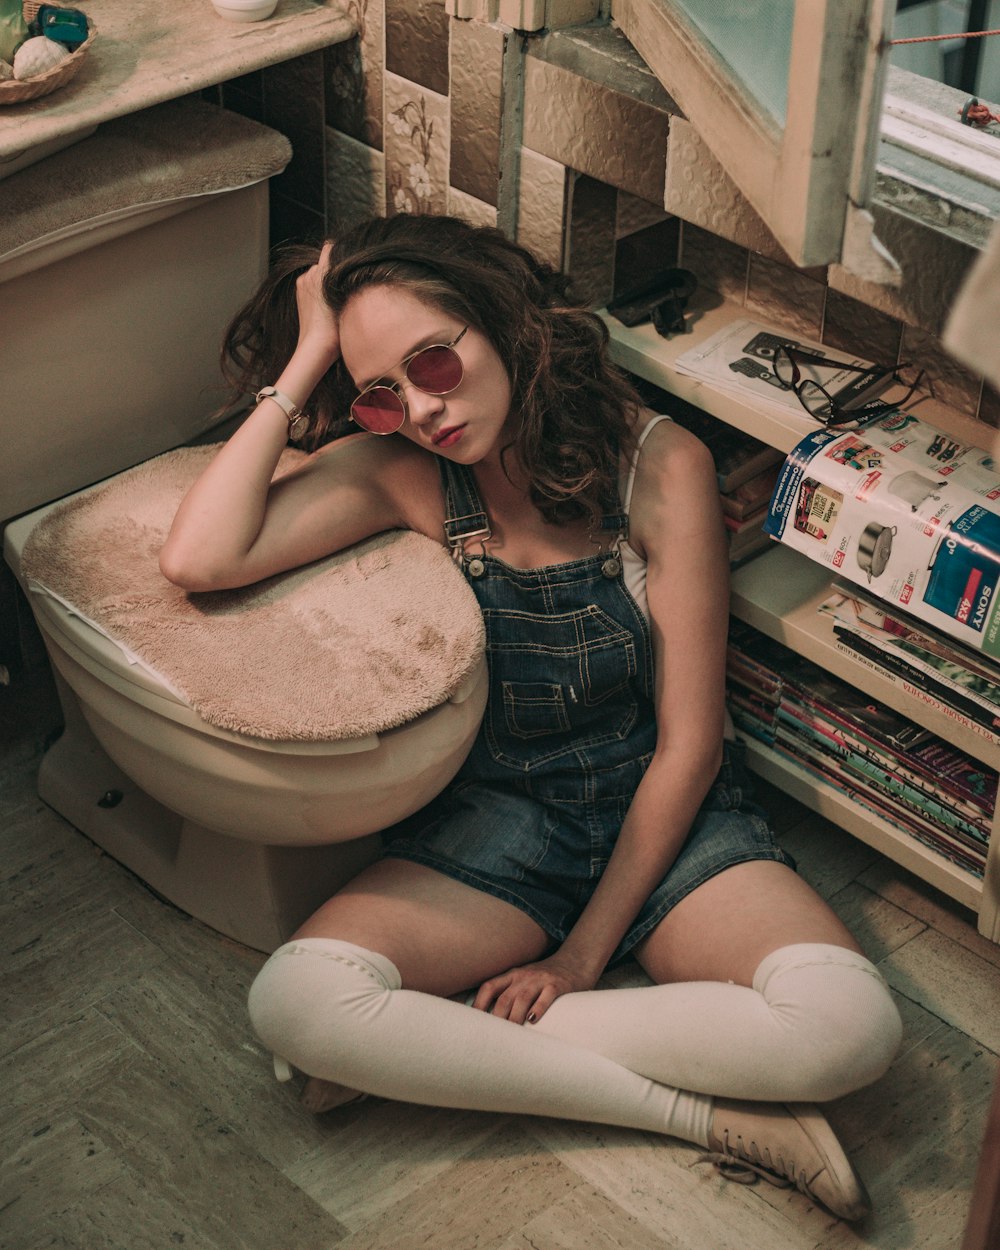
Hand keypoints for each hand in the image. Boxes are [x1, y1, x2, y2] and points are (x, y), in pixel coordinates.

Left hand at [294, 241, 339, 366]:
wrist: (316, 346)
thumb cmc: (335, 328)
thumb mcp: (348, 299)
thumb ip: (347, 278)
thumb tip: (350, 266)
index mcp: (323, 272)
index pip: (330, 247)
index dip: (339, 252)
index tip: (346, 263)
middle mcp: (310, 273)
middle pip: (324, 262)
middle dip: (331, 270)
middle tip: (341, 289)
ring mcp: (302, 283)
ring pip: (316, 273)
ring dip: (324, 280)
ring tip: (332, 300)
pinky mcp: (298, 292)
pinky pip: (310, 282)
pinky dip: (316, 289)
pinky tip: (323, 304)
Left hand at [472, 954, 599, 1024]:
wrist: (575, 962)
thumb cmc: (544, 978)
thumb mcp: (523, 980)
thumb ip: (508, 993)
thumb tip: (488, 1019)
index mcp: (512, 975)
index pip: (489, 986)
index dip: (479, 1004)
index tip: (472, 1023)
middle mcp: (523, 976)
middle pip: (504, 997)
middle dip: (497, 1018)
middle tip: (492, 1038)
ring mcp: (541, 979)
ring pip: (522, 998)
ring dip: (515, 1017)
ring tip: (511, 1034)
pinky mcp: (558, 985)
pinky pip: (546, 996)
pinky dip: (538, 1008)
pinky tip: (533, 1020)